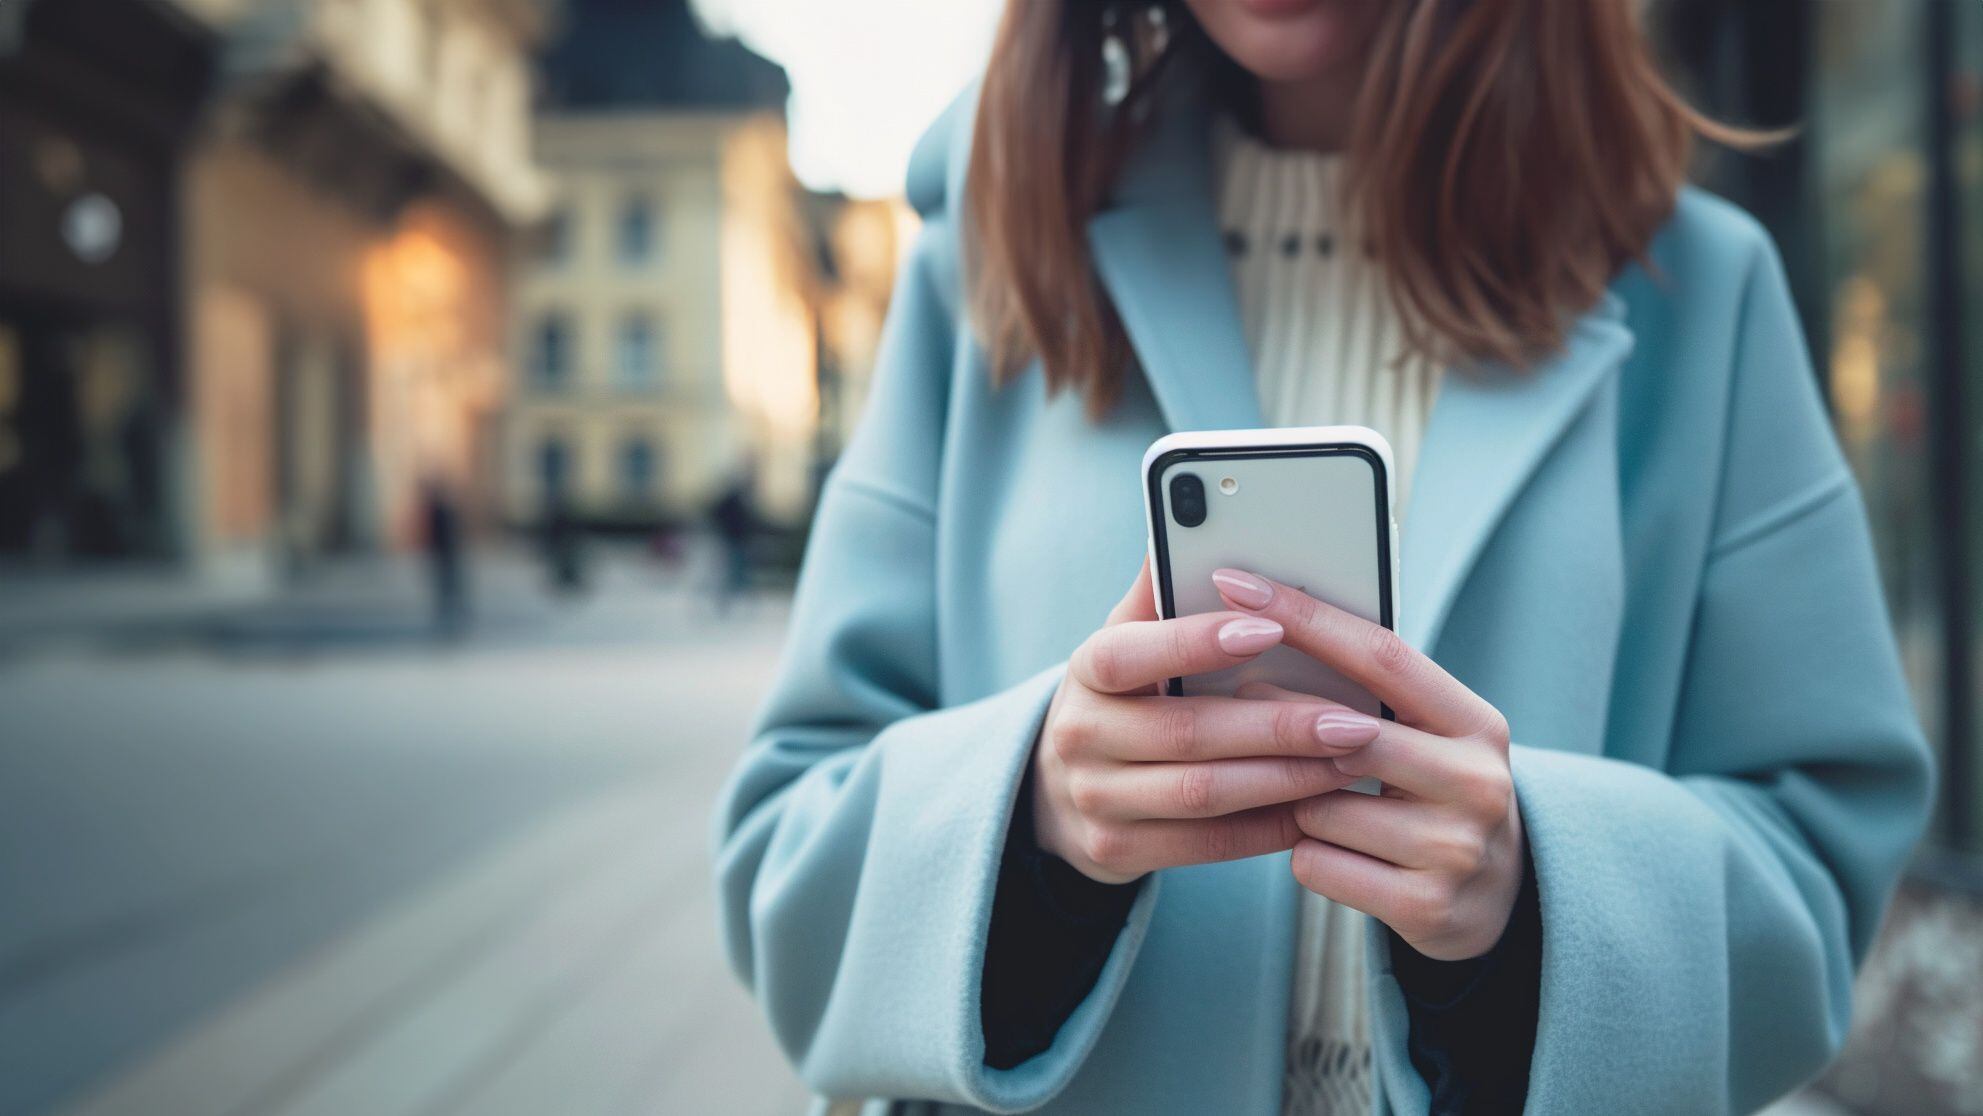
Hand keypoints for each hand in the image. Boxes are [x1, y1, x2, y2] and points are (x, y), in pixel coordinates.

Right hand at [1032, 561, 1379, 883]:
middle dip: (1278, 726)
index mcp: (1087, 672)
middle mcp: (1080, 736)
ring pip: (1204, 794)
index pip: (1129, 654)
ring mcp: (1095, 800)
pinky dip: (1270, 826)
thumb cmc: (1126, 697)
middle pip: (1185, 733)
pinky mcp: (1116, 851)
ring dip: (1286, 779)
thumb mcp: (1130, 640)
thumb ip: (1162, 591)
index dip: (1195, 642)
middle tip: (1353, 720)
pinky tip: (1317, 806)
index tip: (1271, 627)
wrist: (1064, 789)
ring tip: (1350, 763)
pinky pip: (1209, 843)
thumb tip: (1185, 515)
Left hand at [1213, 567, 1525, 961]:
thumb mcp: (1430, 737)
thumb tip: (1264, 629)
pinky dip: (1307, 856)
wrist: (1497, 900)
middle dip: (1278, 720)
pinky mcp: (1426, 906)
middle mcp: (1478, 781)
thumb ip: (1372, 695)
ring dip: (1294, 804)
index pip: (1382, 654)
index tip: (1236, 582)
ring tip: (1320, 806)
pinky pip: (1315, 862)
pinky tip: (1334, 855)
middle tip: (1235, 702)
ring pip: (1318, 805)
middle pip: (1345, 734)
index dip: (1304, 615)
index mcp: (1475, 723)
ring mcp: (1456, 848)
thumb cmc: (1433, 795)